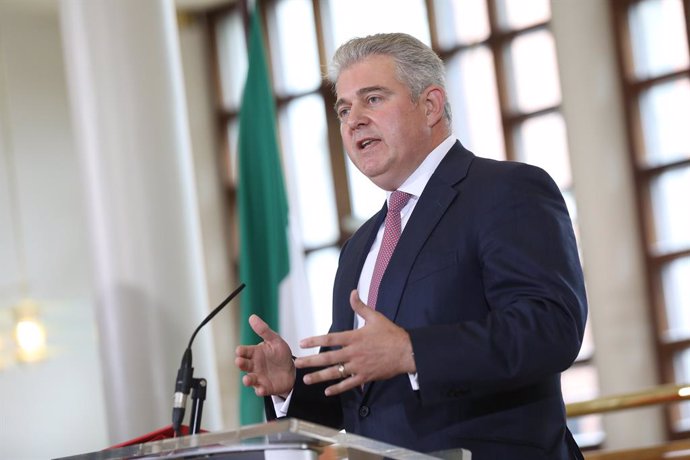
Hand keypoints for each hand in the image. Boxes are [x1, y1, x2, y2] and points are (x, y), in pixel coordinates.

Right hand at [235, 314, 295, 396]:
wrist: (293, 370)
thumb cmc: (280, 354)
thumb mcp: (275, 340)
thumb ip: (264, 330)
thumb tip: (252, 317)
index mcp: (255, 353)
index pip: (244, 351)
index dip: (241, 351)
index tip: (240, 350)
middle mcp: (254, 366)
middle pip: (243, 365)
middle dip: (240, 364)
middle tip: (239, 362)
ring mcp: (259, 377)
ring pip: (249, 379)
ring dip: (247, 380)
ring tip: (247, 379)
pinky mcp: (266, 387)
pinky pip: (260, 390)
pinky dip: (260, 390)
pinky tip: (261, 389)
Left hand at [294, 290, 415, 395]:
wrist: (407, 352)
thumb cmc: (391, 334)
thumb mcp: (375, 317)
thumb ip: (360, 306)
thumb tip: (352, 292)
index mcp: (355, 337)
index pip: (330, 338)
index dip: (315, 340)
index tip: (302, 342)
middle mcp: (354, 353)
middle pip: (328, 358)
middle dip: (311, 361)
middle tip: (298, 364)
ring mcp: (359, 366)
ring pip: (336, 373)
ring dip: (320, 377)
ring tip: (306, 380)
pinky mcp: (365, 377)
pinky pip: (349, 384)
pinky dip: (338, 388)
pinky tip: (327, 391)